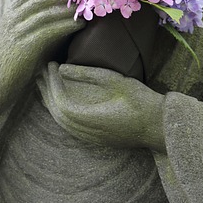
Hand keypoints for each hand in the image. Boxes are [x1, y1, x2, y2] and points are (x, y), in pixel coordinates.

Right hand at [0, 0, 84, 115]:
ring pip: (46, 13)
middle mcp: (12, 18)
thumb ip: (42, 21)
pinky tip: (80, 25)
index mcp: (12, 11)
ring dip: (69, 9)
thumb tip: (73, 9)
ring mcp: (16, 32)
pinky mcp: (22, 47)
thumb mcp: (27, 34)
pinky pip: (48, 31)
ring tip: (87, 9)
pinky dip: (66, 25)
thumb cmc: (19, 58)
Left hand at [37, 62, 165, 152]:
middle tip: (43, 68)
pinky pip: (69, 126)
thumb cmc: (142, 101)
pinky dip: (59, 111)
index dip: (51, 82)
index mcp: (92, 118)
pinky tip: (59, 99)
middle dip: (46, 89)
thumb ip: (88, 74)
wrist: (160, 127)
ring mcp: (91, 138)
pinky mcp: (95, 139)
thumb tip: (62, 67)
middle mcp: (88, 132)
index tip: (51, 63)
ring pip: (61, 122)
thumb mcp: (116, 81)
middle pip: (56, 112)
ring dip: (50, 101)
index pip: (60, 101)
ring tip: (45, 81)